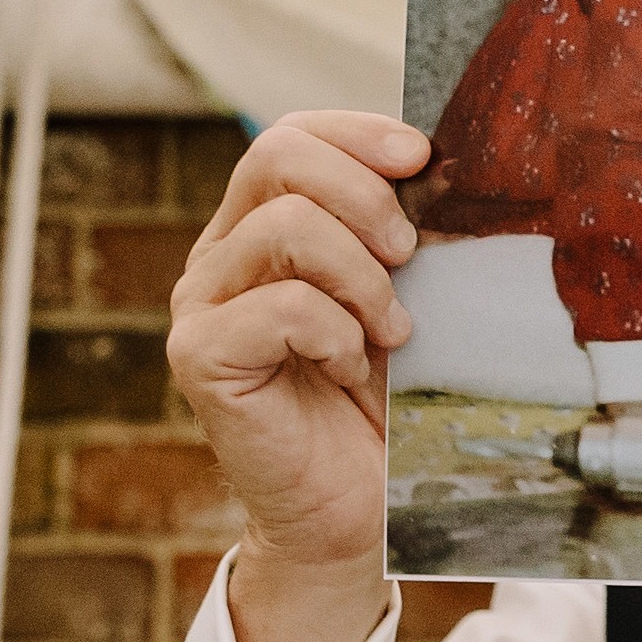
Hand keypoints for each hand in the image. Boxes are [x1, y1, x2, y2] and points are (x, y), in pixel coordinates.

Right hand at [165, 110, 426, 641]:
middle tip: (410, 252)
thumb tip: (441, 169)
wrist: (354, 509)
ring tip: (392, 328)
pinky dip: (334, 331)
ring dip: (361, 274)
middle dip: (364, 192)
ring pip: (283, 226)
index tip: (422, 154)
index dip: (355, 131)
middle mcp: (222, 256)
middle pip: (276, 155)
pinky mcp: (200, 358)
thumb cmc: (382, 404)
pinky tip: (351, 369)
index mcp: (263, 227)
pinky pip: (277, 307)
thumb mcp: (400, 299)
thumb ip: (399, 237)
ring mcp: (203, 305)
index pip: (291, 136)